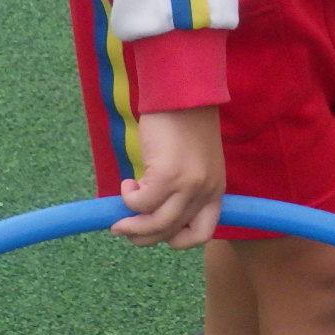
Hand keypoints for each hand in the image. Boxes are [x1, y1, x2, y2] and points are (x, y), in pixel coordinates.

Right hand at [113, 107, 224, 248]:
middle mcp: (206, 191)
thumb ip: (183, 188)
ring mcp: (189, 185)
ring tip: (119, 217)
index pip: (203, 233)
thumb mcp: (194, 162)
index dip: (177, 240)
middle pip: (173, 232)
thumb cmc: (185, 124)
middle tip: (123, 228)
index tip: (158, 231)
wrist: (182, 93)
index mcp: (216, 190)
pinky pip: (141, 203)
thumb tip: (150, 213)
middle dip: (144, 236)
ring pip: (156, 224)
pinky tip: (127, 184)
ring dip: (132, 226)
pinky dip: (128, 199)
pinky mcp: (168, 175)